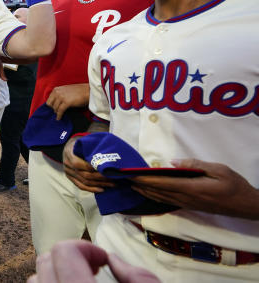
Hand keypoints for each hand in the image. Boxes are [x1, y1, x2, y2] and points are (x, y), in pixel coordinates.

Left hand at [27, 240, 159, 282]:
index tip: (104, 258)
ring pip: (35, 279)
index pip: (64, 252)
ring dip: (57, 272)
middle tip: (95, 267)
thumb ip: (139, 279)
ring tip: (81, 279)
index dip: (86, 247)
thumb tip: (115, 260)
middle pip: (45, 260)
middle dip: (70, 256)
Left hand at [46, 84, 89, 120]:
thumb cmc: (78, 91)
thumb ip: (59, 95)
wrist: (87, 91)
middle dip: (53, 109)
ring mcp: (61, 97)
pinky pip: (60, 111)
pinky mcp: (66, 102)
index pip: (49, 100)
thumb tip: (55, 103)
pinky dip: (59, 115)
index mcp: (56, 89)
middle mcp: (57, 92)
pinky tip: (59, 118)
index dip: (51, 105)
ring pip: (55, 108)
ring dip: (57, 112)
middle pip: (50, 104)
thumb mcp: (65, 90)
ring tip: (58, 115)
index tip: (53, 109)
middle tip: (57, 112)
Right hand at [63, 136, 113, 192]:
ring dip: (98, 184)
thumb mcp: (84, 140)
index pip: (79, 163)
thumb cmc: (80, 143)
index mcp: (69, 153)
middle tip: (113, 178)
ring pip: (84, 182)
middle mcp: (67, 164)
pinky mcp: (70, 178)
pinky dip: (91, 189)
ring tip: (111, 184)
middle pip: (84, 174)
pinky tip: (102, 189)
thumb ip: (91, 147)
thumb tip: (106, 151)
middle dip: (100, 178)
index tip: (105, 169)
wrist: (69, 147)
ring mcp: (68, 172)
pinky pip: (80, 186)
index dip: (92, 167)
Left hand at [131, 159, 258, 219]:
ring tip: (131, 186)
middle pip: (158, 192)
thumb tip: (173, 162)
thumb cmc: (234, 185)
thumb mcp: (218, 170)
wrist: (246, 205)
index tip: (131, 175)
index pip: (163, 183)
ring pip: (161, 198)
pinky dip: (155, 197)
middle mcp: (186, 198)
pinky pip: (167, 201)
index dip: (145, 180)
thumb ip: (195, 165)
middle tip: (124, 179)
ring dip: (145, 192)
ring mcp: (188, 204)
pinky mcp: (190, 207)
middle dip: (140, 185)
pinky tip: (149, 194)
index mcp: (192, 188)